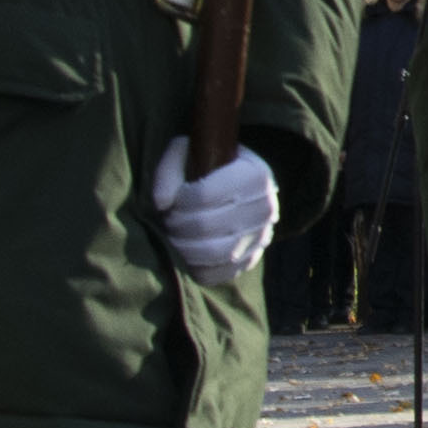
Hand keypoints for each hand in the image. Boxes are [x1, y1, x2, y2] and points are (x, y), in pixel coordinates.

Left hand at [151, 140, 279, 285]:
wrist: (240, 188)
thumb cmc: (209, 166)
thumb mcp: (189, 153)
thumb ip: (169, 170)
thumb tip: (161, 203)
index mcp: (255, 174)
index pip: (205, 194)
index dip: (179, 201)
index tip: (169, 201)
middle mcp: (265, 206)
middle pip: (205, 225)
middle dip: (177, 226)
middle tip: (168, 221)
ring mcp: (262, 236)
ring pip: (213, 253)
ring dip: (183, 248)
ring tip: (174, 237)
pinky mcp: (254, 258)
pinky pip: (220, 274)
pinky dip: (196, 268)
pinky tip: (186, 255)